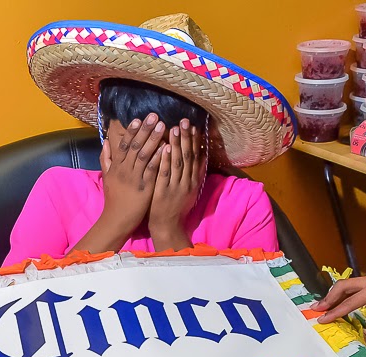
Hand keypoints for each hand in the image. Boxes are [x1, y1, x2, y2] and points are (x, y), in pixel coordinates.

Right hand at [99, 114, 166, 233]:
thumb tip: (105, 142)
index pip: (123, 144)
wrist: (116, 219)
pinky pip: (151, 169)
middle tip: (154, 115)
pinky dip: (158, 158)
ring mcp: (134, 178)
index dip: (131, 131)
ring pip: (143, 154)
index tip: (138, 118)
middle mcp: (124, 169)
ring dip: (153, 139)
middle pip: (134, 146)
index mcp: (116, 166)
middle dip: (144, 130)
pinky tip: (165, 147)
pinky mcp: (144, 187)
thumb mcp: (107, 177)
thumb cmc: (114, 199)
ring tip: (162, 126)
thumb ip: (106, 159)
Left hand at [149, 119, 204, 248]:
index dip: (195, 141)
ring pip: (178, 162)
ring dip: (176, 144)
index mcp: (193, 181)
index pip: (196, 157)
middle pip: (188, 156)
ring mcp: (176, 186)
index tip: (193, 126)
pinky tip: (163, 147)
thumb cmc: (176, 207)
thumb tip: (202, 156)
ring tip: (174, 128)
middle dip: (186, 138)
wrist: (168, 226)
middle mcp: (187, 182)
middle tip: (184, 121)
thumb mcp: (190, 190)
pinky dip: (165, 160)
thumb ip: (195, 173)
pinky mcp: (163, 191)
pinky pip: (165, 173)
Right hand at [310, 261, 365, 348]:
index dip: (335, 312)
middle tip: (317, 308)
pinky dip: (358, 302)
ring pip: (353, 287)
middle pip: (344, 287)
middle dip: (329, 298)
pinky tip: (359, 313)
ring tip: (330, 307)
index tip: (320, 319)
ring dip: (340, 297)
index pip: (350, 302)